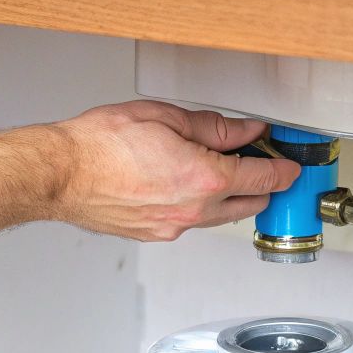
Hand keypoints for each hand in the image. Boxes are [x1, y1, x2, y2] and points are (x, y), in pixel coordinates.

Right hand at [50, 101, 298, 241]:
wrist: (60, 174)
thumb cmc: (100, 145)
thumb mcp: (165, 118)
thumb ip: (214, 128)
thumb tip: (246, 131)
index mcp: (205, 178)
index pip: (264, 177)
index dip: (284, 167)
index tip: (291, 163)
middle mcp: (194, 210)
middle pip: (250, 204)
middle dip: (262, 185)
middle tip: (262, 163)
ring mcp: (174, 227)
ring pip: (220, 216)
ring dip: (230, 197)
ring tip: (220, 172)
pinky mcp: (155, 235)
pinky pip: (191, 222)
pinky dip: (199, 206)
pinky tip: (184, 184)